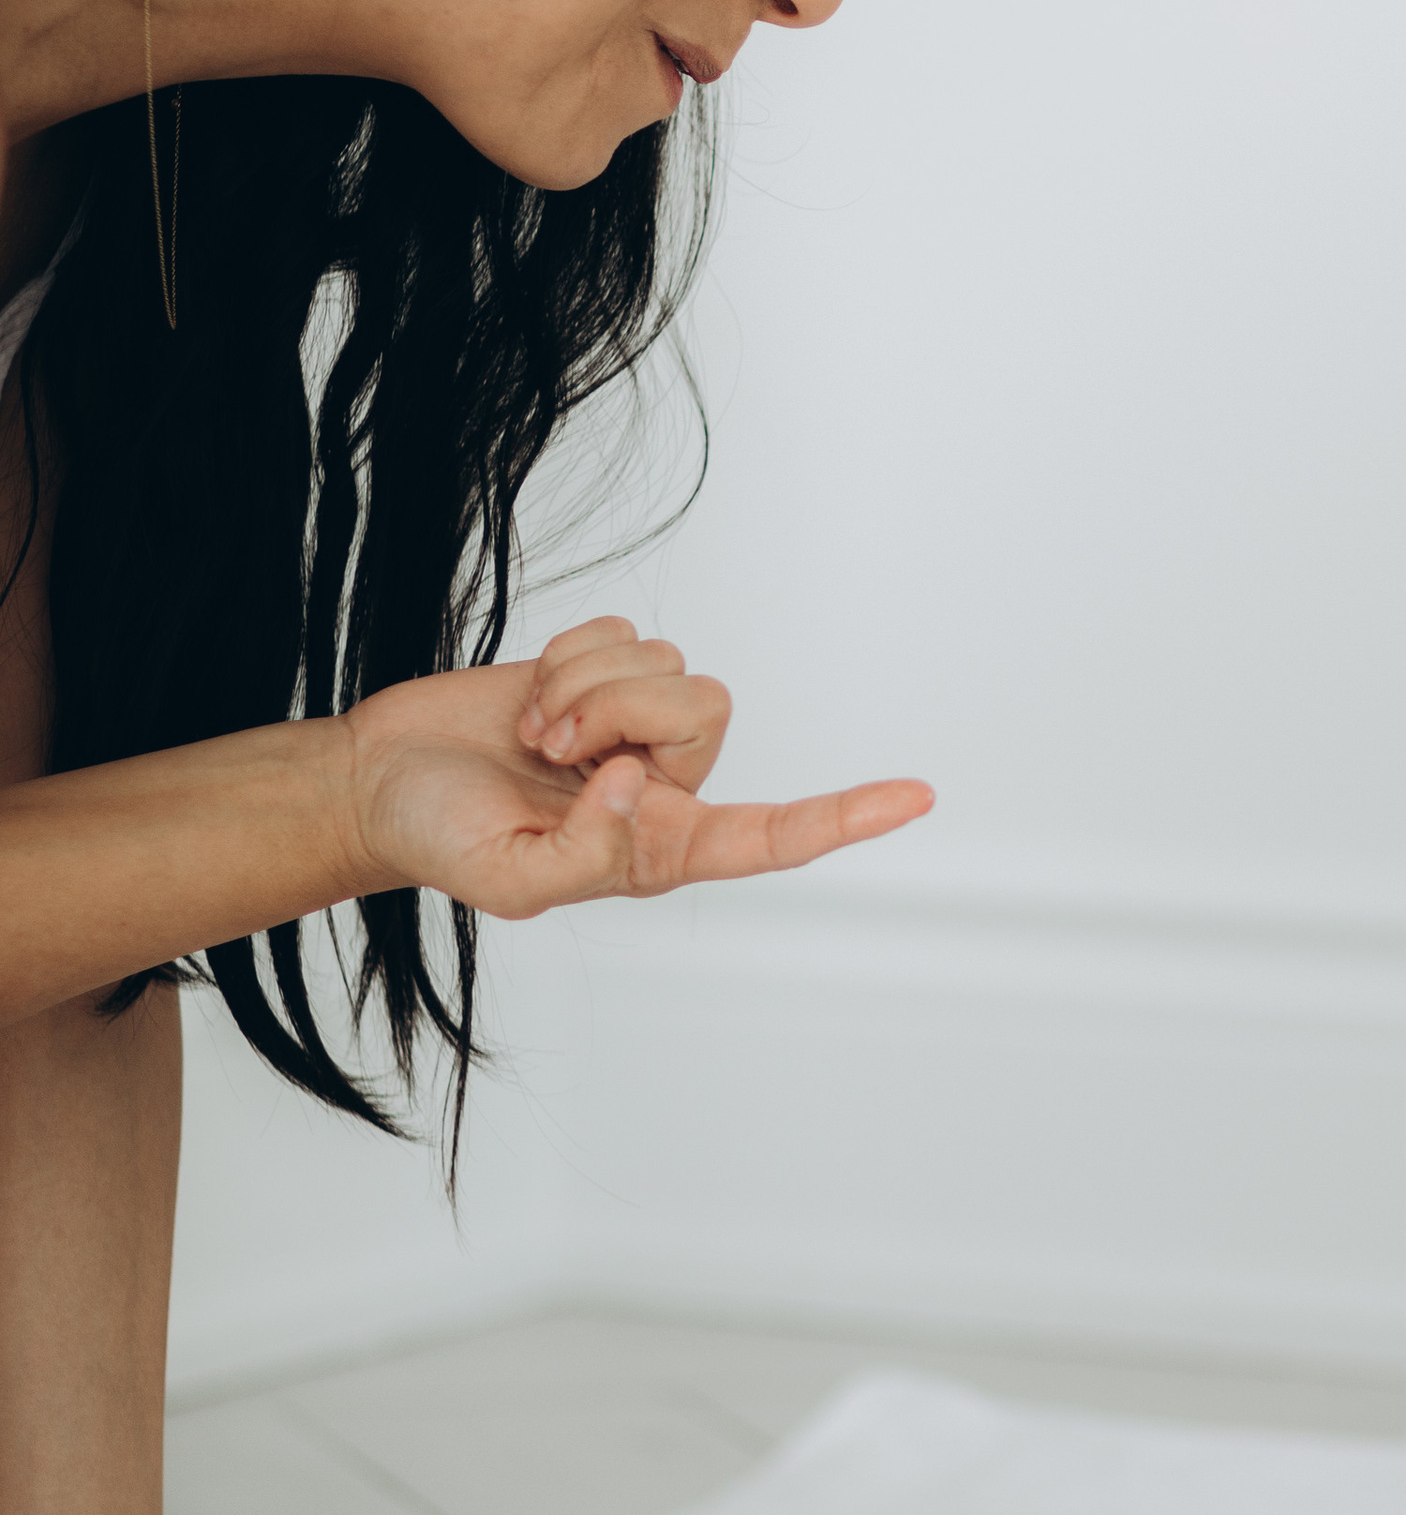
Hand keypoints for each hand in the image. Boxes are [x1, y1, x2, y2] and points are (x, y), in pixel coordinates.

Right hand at [341, 617, 932, 918]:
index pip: (772, 836)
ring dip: (587, 688)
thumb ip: (590, 852)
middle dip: (621, 712)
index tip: (916, 797)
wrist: (380, 780)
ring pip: (670, 667)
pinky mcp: (601, 672)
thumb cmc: (442, 842)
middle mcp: (662, 786)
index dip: (844, 816)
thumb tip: (644, 786)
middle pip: (709, 713)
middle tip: (552, 749)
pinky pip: (626, 633)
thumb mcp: (511, 881)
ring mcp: (634, 724)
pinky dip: (571, 656)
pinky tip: (533, 697)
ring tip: (534, 733)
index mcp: (659, 849)